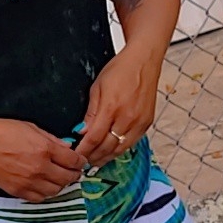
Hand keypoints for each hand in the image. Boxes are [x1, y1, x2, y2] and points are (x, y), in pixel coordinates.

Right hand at [0, 119, 84, 200]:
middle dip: (74, 174)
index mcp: (44, 149)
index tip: (80, 161)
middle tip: (73, 171)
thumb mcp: (29, 127)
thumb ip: (50, 139)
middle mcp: (40, 168)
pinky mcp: (18, 191)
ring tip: (59, 178)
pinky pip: (40, 198)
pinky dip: (45, 193)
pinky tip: (44, 185)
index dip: (80, 161)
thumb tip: (65, 147)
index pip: (73, 160)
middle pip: (68, 178)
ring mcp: (29, 182)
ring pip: (56, 190)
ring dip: (61, 185)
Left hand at [76, 46, 161, 166]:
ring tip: (96, 160)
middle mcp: (127, 118)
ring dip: (107, 157)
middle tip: (83, 161)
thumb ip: (90, 113)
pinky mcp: (147, 123)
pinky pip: (131, 142)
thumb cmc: (120, 70)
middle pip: (107, 147)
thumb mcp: (97, 88)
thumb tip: (82, 133)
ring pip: (120, 149)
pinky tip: (111, 151)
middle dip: (93, 157)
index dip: (83, 150)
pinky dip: (120, 149)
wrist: (143, 61)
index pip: (94, 138)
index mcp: (111, 108)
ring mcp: (139, 122)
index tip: (76, 155)